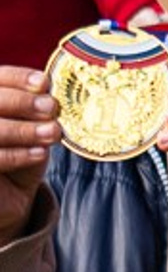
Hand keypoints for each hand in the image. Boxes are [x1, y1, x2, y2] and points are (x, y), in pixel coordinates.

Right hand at [0, 68, 59, 243]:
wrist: (10, 192)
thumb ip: (36, 107)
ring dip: (24, 130)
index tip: (44, 83)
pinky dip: (17, 155)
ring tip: (53, 133)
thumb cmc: (22, 149)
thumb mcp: (31, 125)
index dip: (18, 79)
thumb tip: (47, 91)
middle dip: (23, 102)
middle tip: (51, 107)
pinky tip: (40, 153)